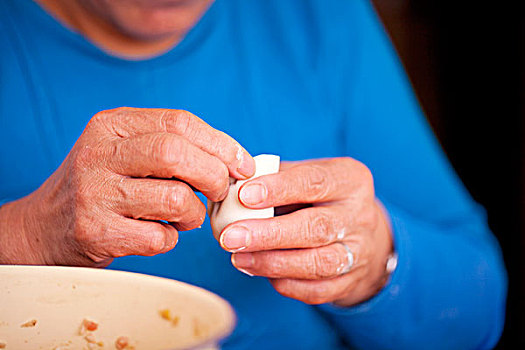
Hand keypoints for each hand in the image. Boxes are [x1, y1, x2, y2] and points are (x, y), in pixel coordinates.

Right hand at [0, 107, 253, 265]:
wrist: (47, 226)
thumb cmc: (104, 186)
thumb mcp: (127, 151)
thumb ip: (173, 147)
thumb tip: (235, 162)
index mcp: (112, 125)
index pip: (180, 122)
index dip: (221, 144)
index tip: (243, 165)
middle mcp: (99, 153)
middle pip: (176, 154)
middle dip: (213, 176)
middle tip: (219, 192)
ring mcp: (94, 193)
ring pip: (175, 198)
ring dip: (193, 214)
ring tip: (185, 216)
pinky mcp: (95, 231)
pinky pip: (160, 238)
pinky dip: (172, 239)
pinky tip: (160, 234)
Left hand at [218, 158, 392, 305]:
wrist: (361, 234)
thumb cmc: (320, 198)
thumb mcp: (306, 175)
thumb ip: (274, 177)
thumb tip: (230, 186)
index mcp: (349, 179)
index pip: (314, 182)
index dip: (279, 189)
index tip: (243, 196)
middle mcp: (360, 216)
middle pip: (317, 228)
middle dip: (269, 234)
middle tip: (231, 236)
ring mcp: (359, 252)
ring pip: (318, 263)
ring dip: (272, 263)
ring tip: (238, 258)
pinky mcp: (350, 282)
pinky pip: (316, 290)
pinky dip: (285, 283)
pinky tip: (258, 272)